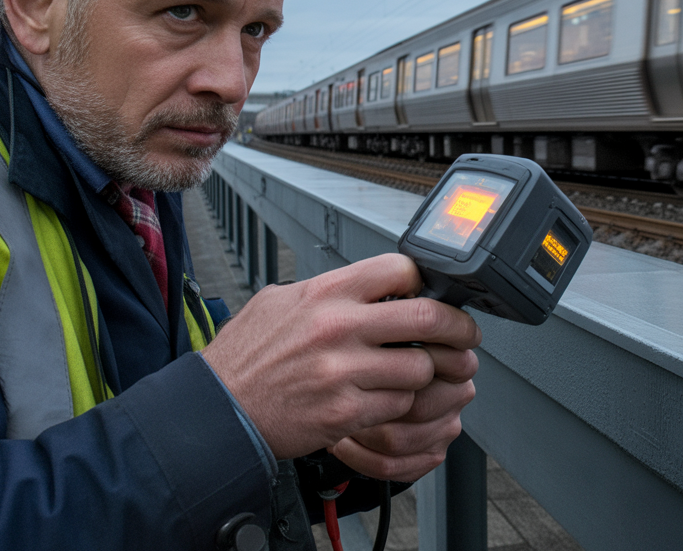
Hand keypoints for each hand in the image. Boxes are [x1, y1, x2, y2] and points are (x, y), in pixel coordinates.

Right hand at [200, 254, 481, 459]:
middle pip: (428, 317)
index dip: (427, 281)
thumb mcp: (281, 302)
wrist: (216, 412)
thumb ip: (329, 290)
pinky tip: (388, 399)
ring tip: (420, 374)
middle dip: (459, 328)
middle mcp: (338, 327)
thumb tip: (373, 284)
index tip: (435, 293)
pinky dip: (401, 404)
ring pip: (421, 368)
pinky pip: (398, 405)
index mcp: (326, 292)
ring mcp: (344, 371)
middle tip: (466, 335)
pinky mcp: (345, 412)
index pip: (401, 270)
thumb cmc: (245, 357)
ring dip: (428, 373)